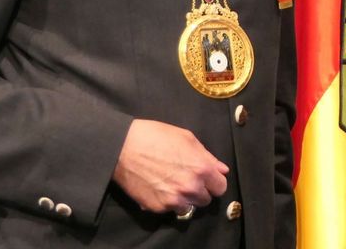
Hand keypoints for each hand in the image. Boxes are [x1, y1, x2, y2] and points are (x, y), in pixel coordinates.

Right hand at [112, 119, 229, 212]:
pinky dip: (168, 202)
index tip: (207, 178)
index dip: (214, 181)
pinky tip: (159, 187)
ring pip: (189, 207)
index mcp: (201, 169)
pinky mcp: (158, 207)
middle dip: (200, 190)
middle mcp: (190, 188)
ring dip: (185, 198)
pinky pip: (170, 209)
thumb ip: (208, 157)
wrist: (123, 147)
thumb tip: (222, 169)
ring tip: (172, 184)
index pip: (221, 187)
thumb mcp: (187, 138)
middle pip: (206, 199)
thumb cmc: (155, 136)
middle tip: (187, 179)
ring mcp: (174, 200)